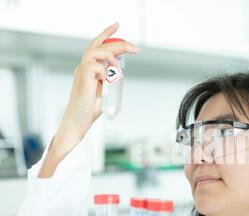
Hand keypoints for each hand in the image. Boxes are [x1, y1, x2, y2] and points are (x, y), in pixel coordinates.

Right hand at [39, 23, 139, 177]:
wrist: (78, 122)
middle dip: (118, 43)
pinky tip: (110, 82)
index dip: (106, 34)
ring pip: (95, 51)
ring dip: (111, 55)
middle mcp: (83, 67)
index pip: (97, 45)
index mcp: (88, 68)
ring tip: (121, 67)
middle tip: (135, 48)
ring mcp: (81, 72)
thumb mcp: (104, 91)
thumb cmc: (90, 109)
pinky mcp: (83, 79)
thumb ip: (109, 80)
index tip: (117, 26)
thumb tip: (120, 73)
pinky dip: (106, 72)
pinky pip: (96, 67)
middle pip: (98, 45)